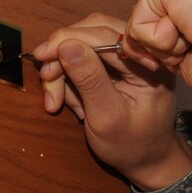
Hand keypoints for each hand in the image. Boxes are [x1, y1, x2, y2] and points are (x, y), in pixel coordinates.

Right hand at [31, 15, 191, 189]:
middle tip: (48, 82)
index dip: (68, 39)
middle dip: (63, 57)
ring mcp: (129, 55)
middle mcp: (142, 52)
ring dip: (64, 71)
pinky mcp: (116, 63)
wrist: (147, 160)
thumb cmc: (131, 146)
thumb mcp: (107, 118)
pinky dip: (70, 77)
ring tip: (59, 102)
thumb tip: (65, 45)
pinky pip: (84, 58)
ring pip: (83, 44)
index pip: (104, 34)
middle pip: (91, 33)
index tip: (41, 55)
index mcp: (150, 63)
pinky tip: (74, 103)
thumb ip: (89, 80)